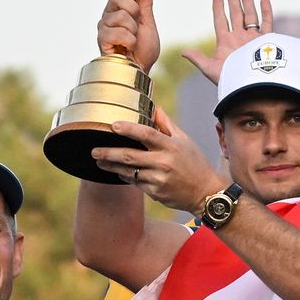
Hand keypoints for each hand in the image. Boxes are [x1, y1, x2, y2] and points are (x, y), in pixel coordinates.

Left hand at [91, 107, 227, 213]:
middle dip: (108, 153)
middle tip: (94, 150)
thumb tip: (153, 106)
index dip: (128, 128)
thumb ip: (166, 124)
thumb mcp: (184, 140)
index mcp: (170, 145)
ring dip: (111, 166)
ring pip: (128, 171)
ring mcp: (158, 178)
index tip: (113, 125)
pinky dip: (125, 176)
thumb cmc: (194, 162)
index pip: (146, 133)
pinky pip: (135, 182)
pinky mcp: (155, 192)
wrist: (205, 192)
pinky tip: (118, 172)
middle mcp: (163, 162)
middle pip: (129, 155)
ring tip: (99, 161)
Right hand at [98, 0, 158, 69]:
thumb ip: (146, 3)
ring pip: (120, 15)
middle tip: (136, 25)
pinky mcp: (102, 40)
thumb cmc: (143, 50)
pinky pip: (117, 32)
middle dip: (134, 10)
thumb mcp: (149, 22)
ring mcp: (103, 27)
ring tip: (132, 41)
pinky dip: (129, 41)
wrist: (141, 70)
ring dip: (133, 30)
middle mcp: (108, 15)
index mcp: (118, 8)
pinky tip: (127, 48)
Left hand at [182, 0, 273, 84]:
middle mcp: (240, 39)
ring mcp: (253, 39)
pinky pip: (267, 23)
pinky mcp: (266, 41)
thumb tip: (183, 52)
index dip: (218, 9)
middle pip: (236, 14)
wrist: (252, 86)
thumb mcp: (211, 69)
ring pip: (250, 15)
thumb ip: (198, 59)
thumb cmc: (231, 80)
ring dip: (248, 1)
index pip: (221, 21)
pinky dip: (266, 11)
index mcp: (226, 43)